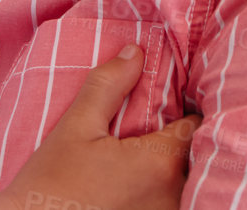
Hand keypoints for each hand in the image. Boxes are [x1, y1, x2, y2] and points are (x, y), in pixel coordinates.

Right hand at [0, 46, 199, 209]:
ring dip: (175, 166)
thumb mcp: (76, 127)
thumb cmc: (50, 184)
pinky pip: (170, 202)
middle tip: (158, 124)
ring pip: (185, 183)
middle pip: (194, 155)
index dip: (186, 106)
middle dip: (182, 137)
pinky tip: (134, 182)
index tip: (171, 99)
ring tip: (144, 150)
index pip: (196, 124)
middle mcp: (172, 196)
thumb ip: (108, 86)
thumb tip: (135, 52)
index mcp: (161, 163)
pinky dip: (162, 190)